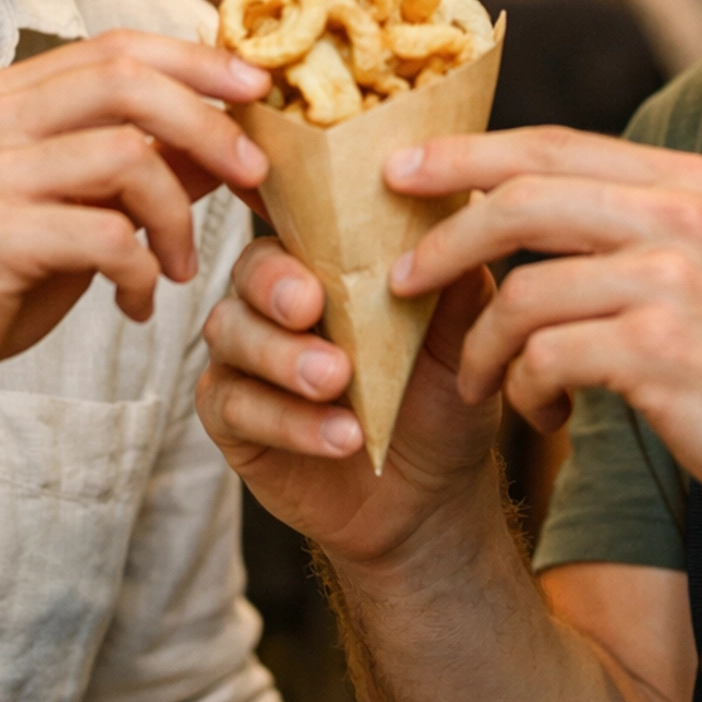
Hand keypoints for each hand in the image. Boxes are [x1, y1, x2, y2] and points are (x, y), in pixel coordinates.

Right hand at [0, 33, 270, 420]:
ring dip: (180, 216)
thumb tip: (227, 138)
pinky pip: (107, 237)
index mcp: (7, 97)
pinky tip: (137, 304)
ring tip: (182, 265)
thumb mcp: (61, 205)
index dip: (198, 59)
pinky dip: (144, 272)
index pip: (118, 46)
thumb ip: (132, 166)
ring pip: (130, 156)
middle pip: (131, 82)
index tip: (259, 88)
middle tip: (255, 174)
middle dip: (212, 123)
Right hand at [197, 237, 497, 568]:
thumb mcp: (462, 341)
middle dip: (276, 284)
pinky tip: (339, 436)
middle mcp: (275, 300)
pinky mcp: (233, 417)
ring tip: (335, 381)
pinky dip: (287, 420)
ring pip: (230, 332)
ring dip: (281, 355)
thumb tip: (471, 213)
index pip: (295, 217)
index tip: (313, 214)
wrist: (433, 495)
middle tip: (310, 307)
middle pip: (250, 268)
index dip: (289, 206)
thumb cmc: (440, 399)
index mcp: (326, 263)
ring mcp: (247, 357)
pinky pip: (232, 405)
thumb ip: (456, 283)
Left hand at [384, 127, 701, 537]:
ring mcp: (671, 282)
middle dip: (443, 238)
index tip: (399, 168)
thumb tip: (507, 204)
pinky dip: (524, 392)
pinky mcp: (659, 352)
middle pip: (521, 200)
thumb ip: (621, 222)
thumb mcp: (700, 256)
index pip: (551, 145)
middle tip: (396, 276)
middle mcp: (678, 216)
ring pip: (521, 293)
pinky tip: (543, 414)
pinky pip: (545, 359)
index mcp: (682, 180)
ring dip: (480, 347)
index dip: (465, 153)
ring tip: (478, 382)